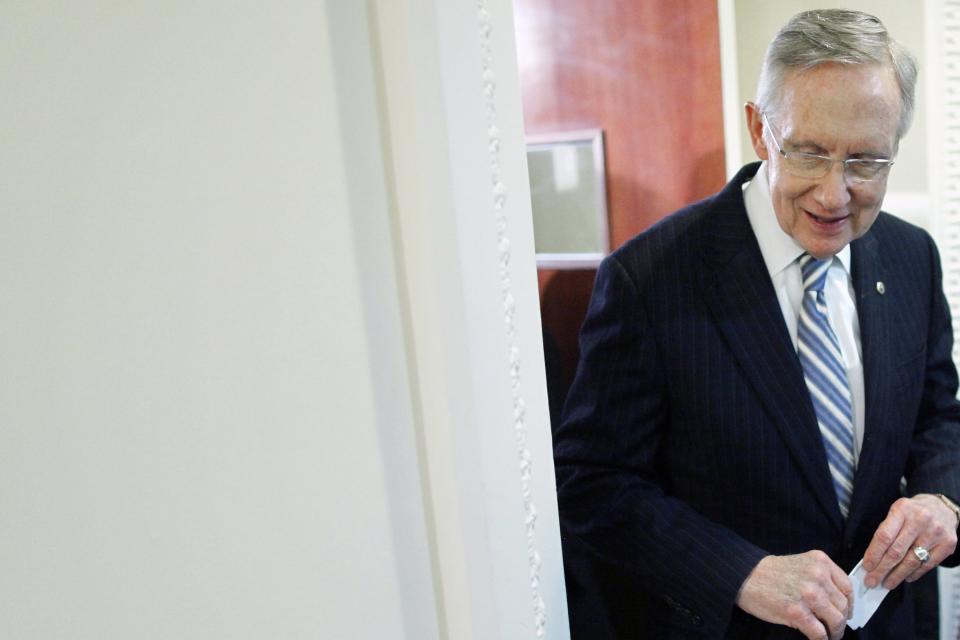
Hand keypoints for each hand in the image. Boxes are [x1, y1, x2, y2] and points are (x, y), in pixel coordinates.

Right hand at [737, 551, 851, 638]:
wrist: (745, 576)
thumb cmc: (771, 572)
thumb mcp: (802, 564)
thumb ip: (821, 577)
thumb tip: (838, 603)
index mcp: (820, 562)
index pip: (847, 587)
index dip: (849, 604)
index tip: (846, 612)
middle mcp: (818, 576)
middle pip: (842, 605)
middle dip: (841, 621)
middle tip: (835, 628)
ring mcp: (808, 594)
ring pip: (836, 620)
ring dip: (834, 632)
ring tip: (829, 635)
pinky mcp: (797, 612)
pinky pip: (819, 632)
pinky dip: (821, 639)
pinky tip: (817, 639)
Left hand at [862, 495, 957, 588]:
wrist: (941, 507)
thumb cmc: (914, 512)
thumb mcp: (896, 513)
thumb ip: (885, 532)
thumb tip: (872, 558)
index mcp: (902, 510)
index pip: (884, 536)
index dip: (874, 554)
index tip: (867, 567)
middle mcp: (920, 520)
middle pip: (897, 552)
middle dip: (882, 569)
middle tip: (872, 580)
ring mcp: (935, 533)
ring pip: (911, 561)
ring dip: (896, 575)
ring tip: (887, 582)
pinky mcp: (947, 545)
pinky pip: (927, 565)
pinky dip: (914, 574)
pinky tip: (905, 577)